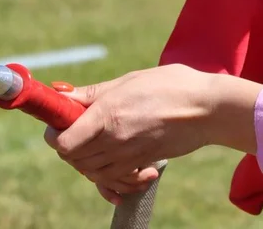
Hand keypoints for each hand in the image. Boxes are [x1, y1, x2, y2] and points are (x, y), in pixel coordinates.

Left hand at [42, 64, 262, 198]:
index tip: (58, 122)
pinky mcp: (142, 164)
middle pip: (73, 158)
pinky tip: (114, 164)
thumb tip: (63, 95)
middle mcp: (115, 140)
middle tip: (77, 128)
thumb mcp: (129, 80)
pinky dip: (108, 177)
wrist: (208, 109)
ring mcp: (129, 156)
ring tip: (95, 142)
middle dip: (68, 146)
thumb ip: (94, 94)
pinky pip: (113, 181)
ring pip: (90, 172)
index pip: (63, 141)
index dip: (54, 133)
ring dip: (86, 160)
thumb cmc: (172, 85)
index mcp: (108, 114)